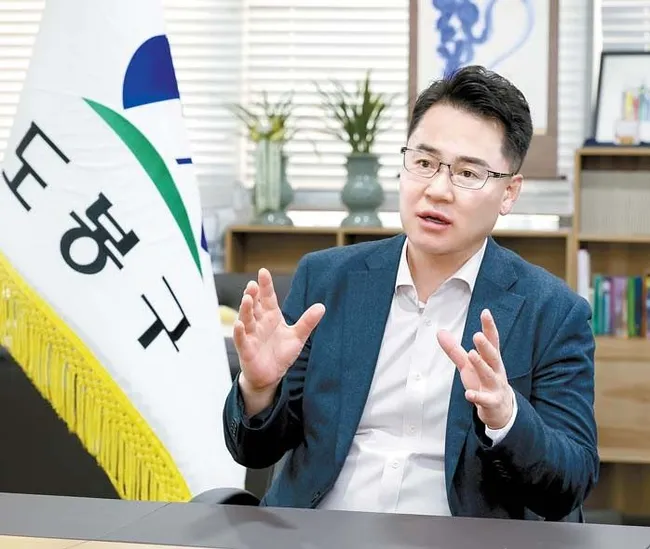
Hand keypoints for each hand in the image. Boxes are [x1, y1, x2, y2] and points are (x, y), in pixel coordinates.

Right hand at [233, 268, 324, 395]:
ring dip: (245, 309)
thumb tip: (322, 306)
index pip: (268, 298)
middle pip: (254, 306)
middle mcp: (259, 323)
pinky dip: (239, 332)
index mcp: (271, 316)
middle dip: (252, 295)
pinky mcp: (246, 350)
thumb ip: (307, 322)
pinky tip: (239, 324)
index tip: (263, 271)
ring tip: (247, 298)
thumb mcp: (297, 336)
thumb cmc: (281, 353)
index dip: (266, 285)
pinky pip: (241, 339)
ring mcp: (251, 335)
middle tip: (253, 284)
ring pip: (246, 319)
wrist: (271, 375)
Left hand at [437, 309, 512, 429]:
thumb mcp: (467, 365)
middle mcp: (496, 370)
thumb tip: (440, 332)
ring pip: (489, 374)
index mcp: (491, 359)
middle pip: (492, 356)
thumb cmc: (484, 382)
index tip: (486, 312)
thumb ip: (454, 350)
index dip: (489, 327)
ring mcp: (495, 386)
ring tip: (471, 354)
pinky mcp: (492, 401)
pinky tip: (469, 394)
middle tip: (477, 334)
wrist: (500, 410)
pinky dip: (477, 397)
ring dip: (481, 365)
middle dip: (485, 345)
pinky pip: (485, 399)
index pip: (492, 340)